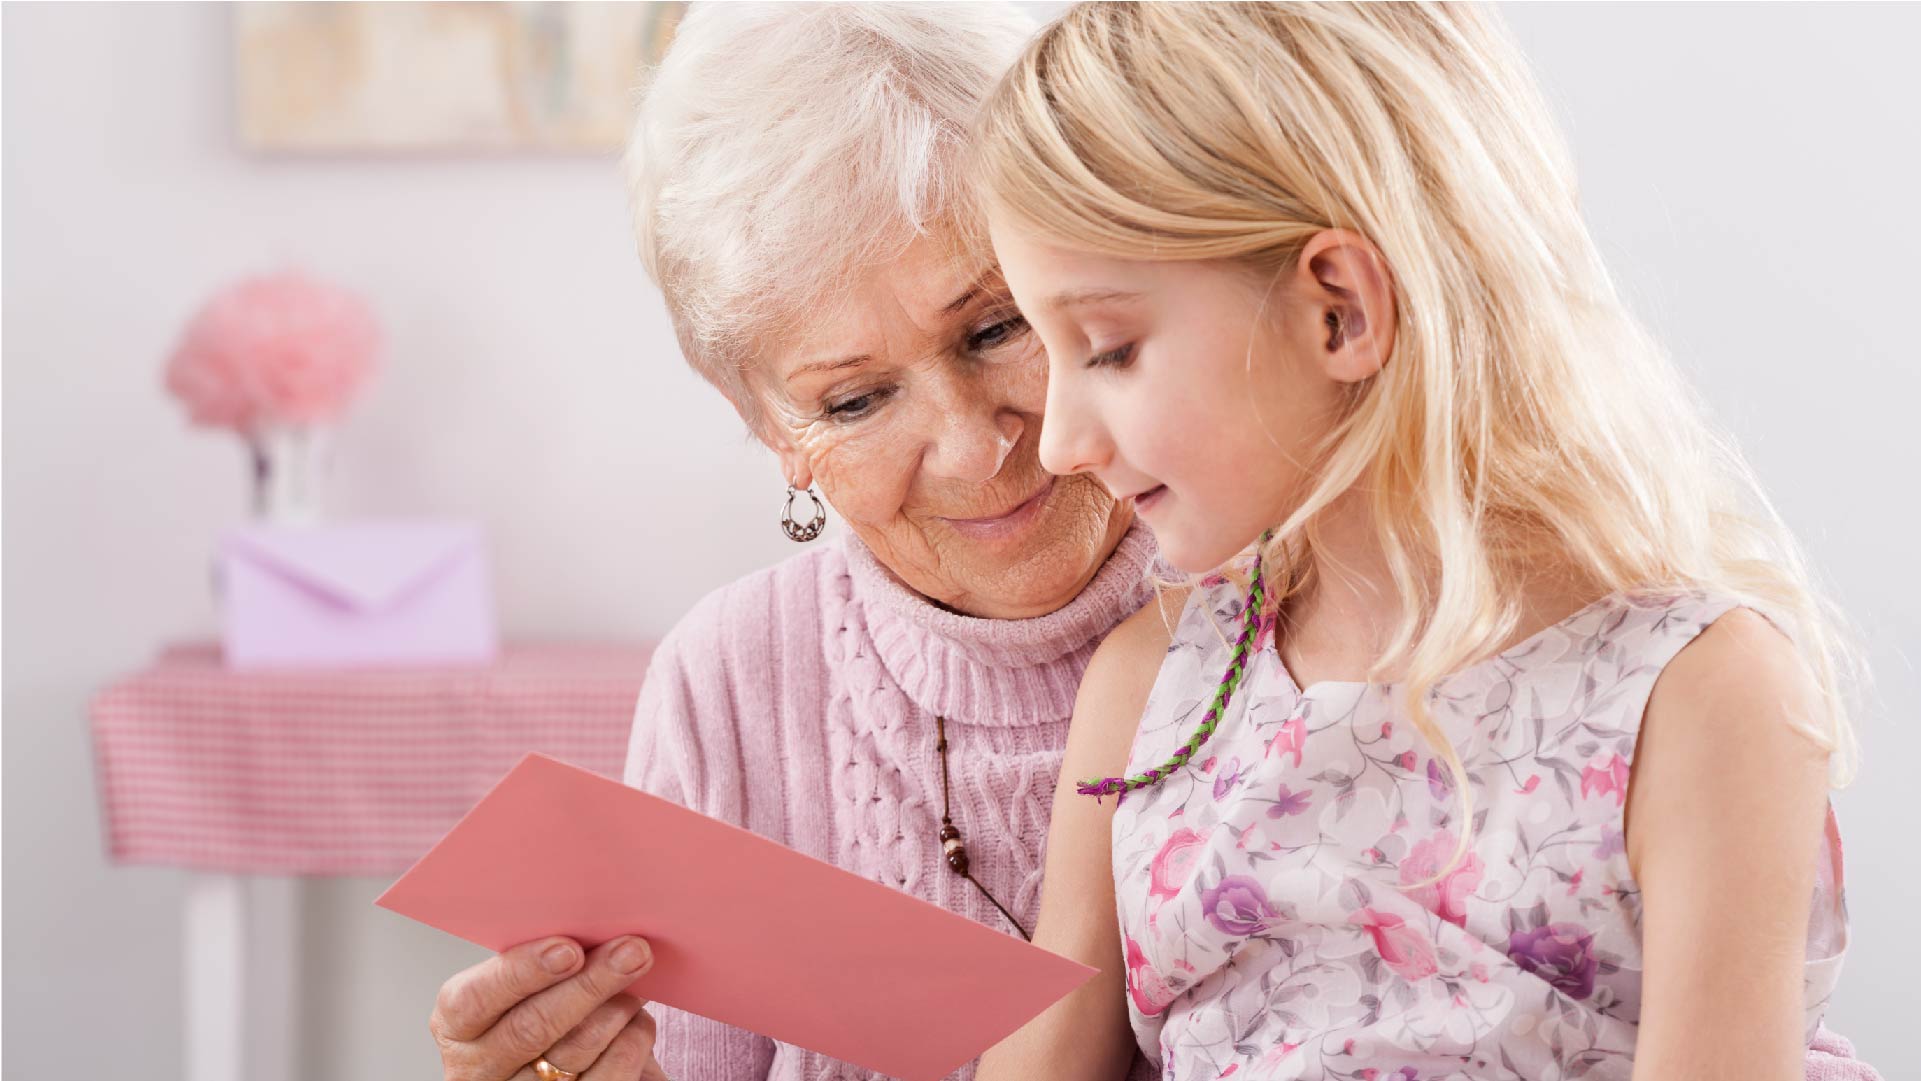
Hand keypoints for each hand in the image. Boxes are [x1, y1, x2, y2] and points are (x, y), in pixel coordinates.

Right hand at [431, 935, 669, 1079]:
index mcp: (458, 1024)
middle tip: (631, 951)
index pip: (475, 999)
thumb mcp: (524, 984)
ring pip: (574, 1051)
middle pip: (531, 1028)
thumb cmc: (543, 1005)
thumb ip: (542, 961)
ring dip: (617, 1007)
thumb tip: (593, 926)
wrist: (568, 1064)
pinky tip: (636, 1019)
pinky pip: (609, 1076)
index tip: (569, 948)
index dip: (522, 972)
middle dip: (588, 984)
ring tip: (637, 974)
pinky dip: (632, 1040)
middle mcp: (480, 1068)